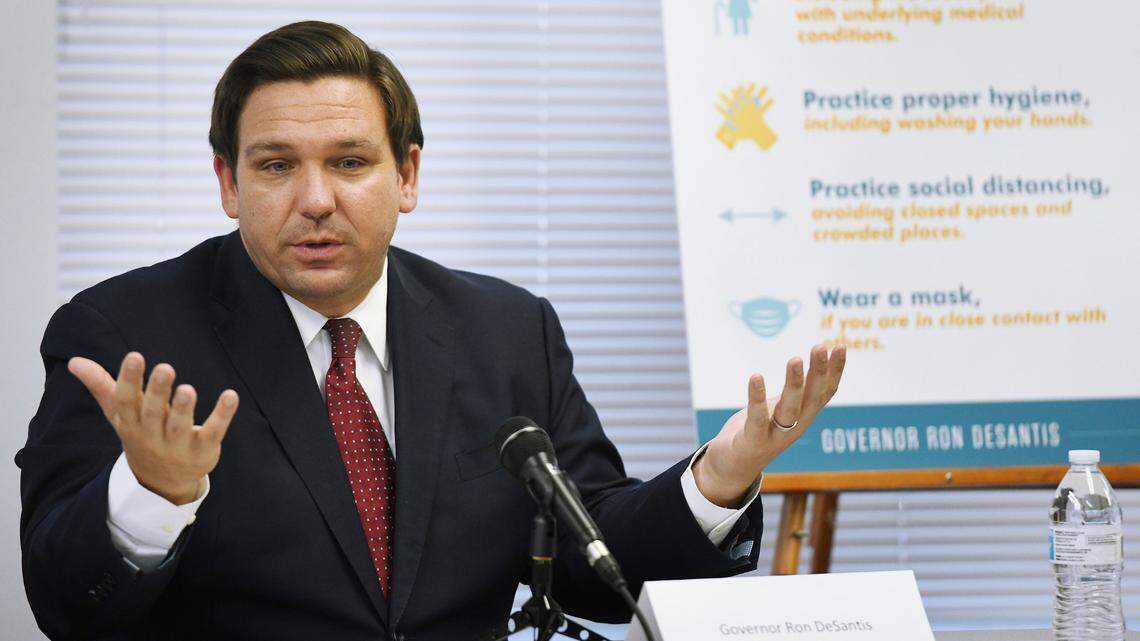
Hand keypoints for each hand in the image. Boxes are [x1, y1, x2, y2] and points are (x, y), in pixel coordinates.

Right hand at [68, 352, 238, 504]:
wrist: (161, 483)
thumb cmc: (141, 435)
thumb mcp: (120, 414)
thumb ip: (102, 386)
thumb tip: (74, 361)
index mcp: (131, 422)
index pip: (127, 400)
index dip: (129, 379)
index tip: (134, 356)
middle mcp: (153, 434)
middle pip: (154, 413)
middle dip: (158, 392)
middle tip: (165, 368)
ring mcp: (178, 444)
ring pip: (180, 426)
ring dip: (184, 407)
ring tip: (187, 389)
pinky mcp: (203, 450)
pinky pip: (214, 431)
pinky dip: (222, 415)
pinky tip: (231, 395)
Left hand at [693, 344, 845, 506]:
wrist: (731, 469)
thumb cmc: (756, 431)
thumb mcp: (778, 409)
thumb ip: (792, 393)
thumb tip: (804, 364)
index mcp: (803, 417)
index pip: (825, 393)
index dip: (835, 371)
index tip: (841, 346)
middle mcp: (795, 427)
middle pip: (811, 398)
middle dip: (818, 372)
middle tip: (820, 347)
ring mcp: (775, 437)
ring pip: (790, 410)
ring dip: (794, 384)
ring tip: (795, 359)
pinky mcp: (753, 442)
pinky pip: (757, 419)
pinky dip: (756, 398)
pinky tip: (756, 376)